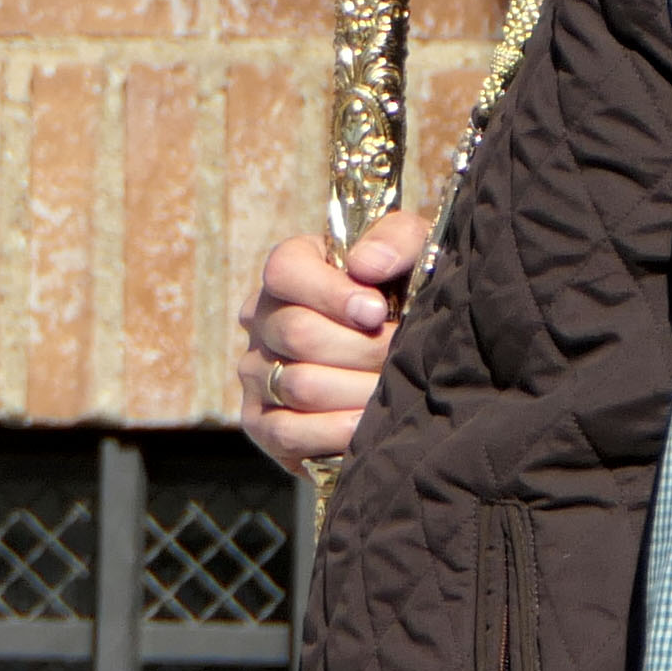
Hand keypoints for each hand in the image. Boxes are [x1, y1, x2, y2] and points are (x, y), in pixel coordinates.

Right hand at [237, 207, 428, 471]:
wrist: (409, 362)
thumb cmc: (408, 298)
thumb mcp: (415, 254)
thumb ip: (396, 239)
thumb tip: (365, 266)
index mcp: (290, 270)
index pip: (284, 271)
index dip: (332, 293)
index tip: (377, 311)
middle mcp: (262, 319)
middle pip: (297, 333)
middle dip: (362, 349)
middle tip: (399, 356)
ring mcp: (255, 372)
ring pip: (298, 384)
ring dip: (356, 392)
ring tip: (392, 391)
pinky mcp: (261, 423)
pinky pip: (285, 432)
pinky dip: (332, 431)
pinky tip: (365, 427)